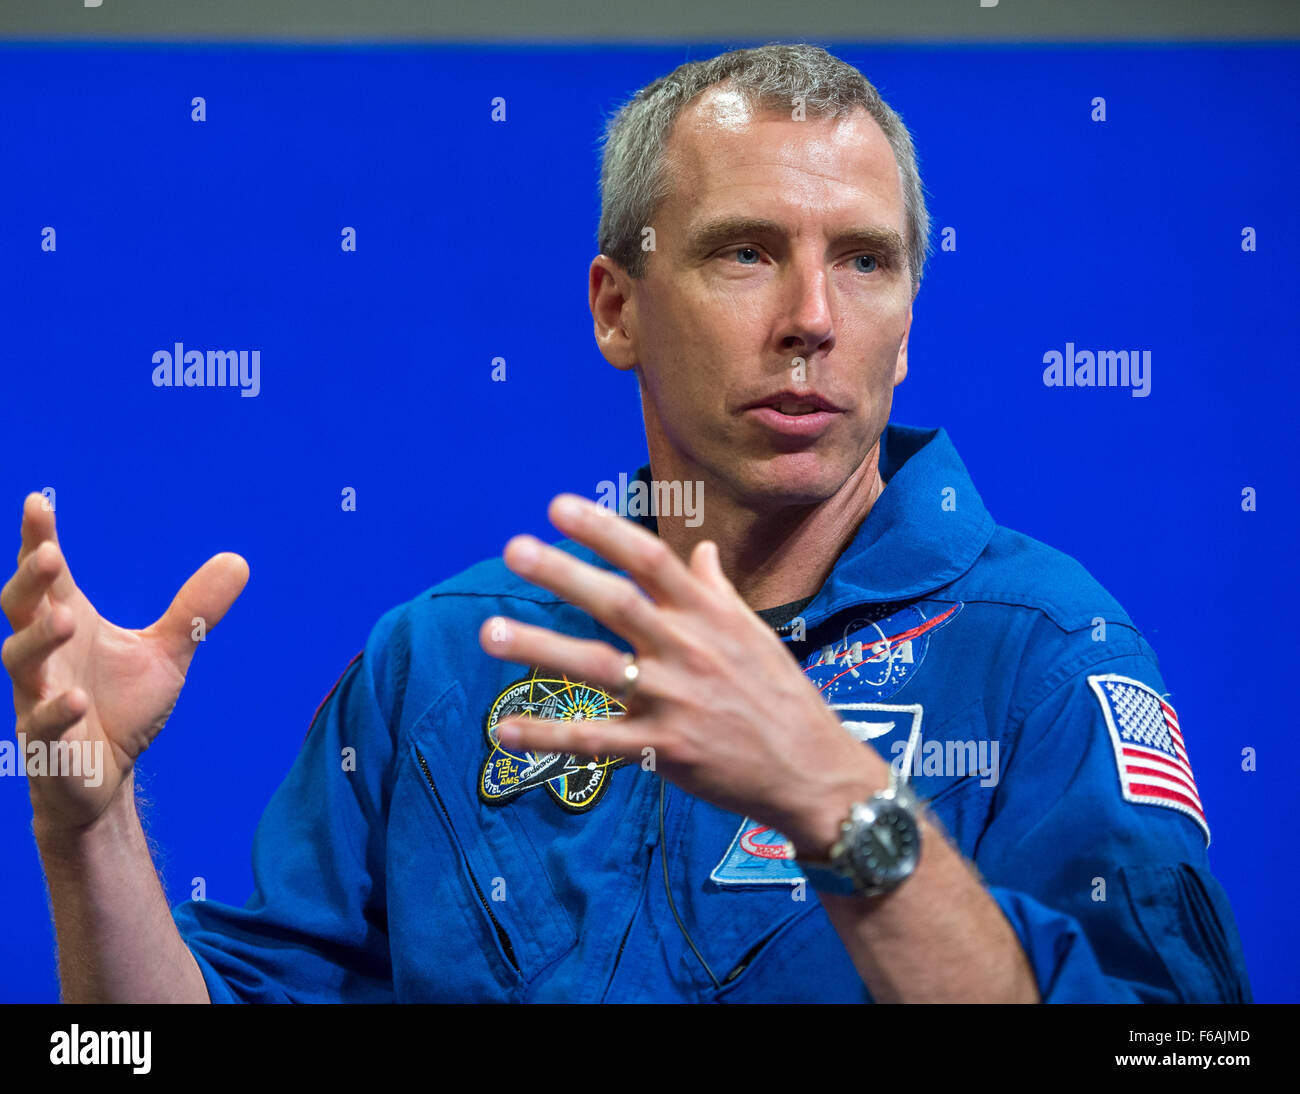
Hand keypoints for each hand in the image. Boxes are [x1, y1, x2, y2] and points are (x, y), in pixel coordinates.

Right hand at [1, 494, 248, 835]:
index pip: (48, 578)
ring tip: (66, 620)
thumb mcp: (166, 653)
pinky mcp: (46, 745)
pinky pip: (43, 726)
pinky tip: (78, 700)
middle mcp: (46, 656)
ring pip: (20, 662)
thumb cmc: (122, 706)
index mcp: (67, 624)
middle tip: (48, 555)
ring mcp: (38, 698)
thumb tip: (238, 559)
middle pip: (20, 609)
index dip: (40, 541)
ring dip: (39, 639)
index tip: (40, 502)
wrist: (106, 777)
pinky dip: (58, 711)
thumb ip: (194, 610)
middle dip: (28, 581)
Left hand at [477, 494, 884, 853]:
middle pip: (617, 603)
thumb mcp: (755, 634)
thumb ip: (717, 591)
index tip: (559, 507)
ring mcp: (674, 700)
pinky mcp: (662, 750)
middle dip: (563, 574)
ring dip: (540, 648)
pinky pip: (594, 741)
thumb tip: (701, 550)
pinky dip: (548, 736)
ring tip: (490, 632)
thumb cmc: (781, 696)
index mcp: (709, 615)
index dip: (604, 530)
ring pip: (596, 667)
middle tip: (514, 549)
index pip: (651, 559)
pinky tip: (504, 730)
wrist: (812, 771)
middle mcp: (687, 649)